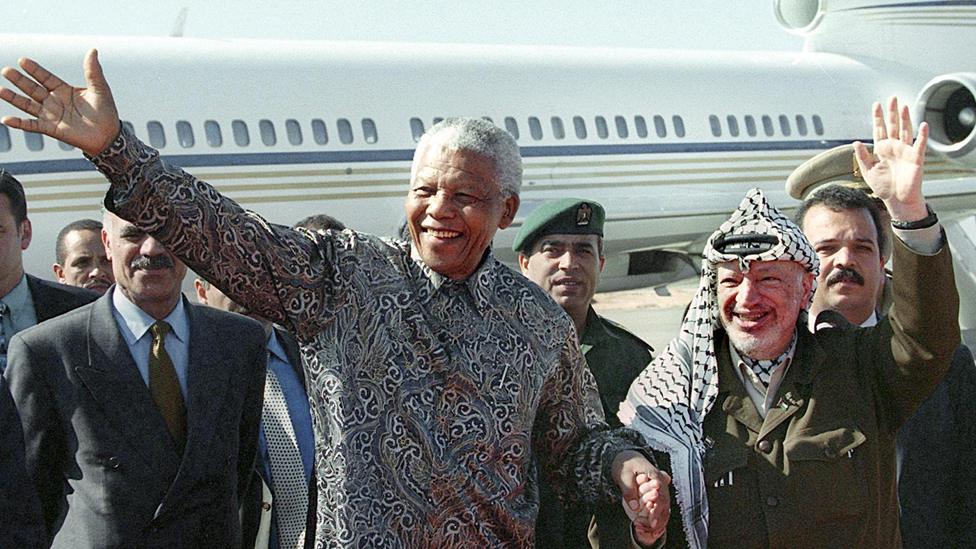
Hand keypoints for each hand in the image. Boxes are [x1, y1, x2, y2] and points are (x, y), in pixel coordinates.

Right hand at [0, 49, 119, 155]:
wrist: (109, 135)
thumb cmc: (106, 112)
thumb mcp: (100, 89)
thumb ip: (93, 71)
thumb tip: (93, 50)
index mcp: (64, 90)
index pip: (45, 77)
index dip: (34, 70)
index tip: (22, 60)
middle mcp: (54, 101)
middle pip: (33, 88)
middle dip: (19, 80)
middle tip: (6, 71)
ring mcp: (51, 115)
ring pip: (28, 105)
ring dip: (14, 98)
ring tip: (0, 90)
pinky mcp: (51, 129)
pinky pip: (31, 125)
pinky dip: (19, 123)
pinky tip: (6, 119)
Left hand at [612, 450, 670, 544]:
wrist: (627, 456)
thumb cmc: (625, 465)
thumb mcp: (623, 475)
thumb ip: (629, 491)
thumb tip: (634, 507)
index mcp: (654, 474)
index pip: (660, 494)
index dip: (657, 509)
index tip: (652, 521)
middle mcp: (661, 480)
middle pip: (665, 500)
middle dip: (660, 515)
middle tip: (653, 527)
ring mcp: (661, 485)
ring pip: (665, 503)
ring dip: (661, 516)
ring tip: (654, 528)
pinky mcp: (658, 490)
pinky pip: (662, 503)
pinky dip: (659, 513)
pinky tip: (654, 523)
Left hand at [853, 97, 928, 221]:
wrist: (897, 201)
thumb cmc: (884, 187)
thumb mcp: (868, 171)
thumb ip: (862, 157)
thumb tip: (856, 142)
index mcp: (882, 150)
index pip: (880, 129)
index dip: (878, 117)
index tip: (876, 104)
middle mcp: (894, 148)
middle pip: (893, 126)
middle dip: (892, 112)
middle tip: (892, 98)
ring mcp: (905, 152)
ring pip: (906, 131)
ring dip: (905, 119)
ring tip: (904, 106)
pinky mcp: (916, 159)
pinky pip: (919, 145)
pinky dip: (922, 135)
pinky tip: (923, 125)